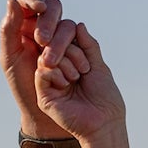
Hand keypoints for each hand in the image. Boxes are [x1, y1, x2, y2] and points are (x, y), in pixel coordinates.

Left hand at [0, 0, 67, 138]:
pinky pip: (82, 39)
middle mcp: (45, 27)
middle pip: (52, 7)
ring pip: (67, 24)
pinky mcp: (80, 48)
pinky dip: (78, 49)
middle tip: (42, 40)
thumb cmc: (24, 88)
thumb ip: (8, 30)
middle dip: (48, 21)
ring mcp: (64, 38)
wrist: (48, 115)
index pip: (29, 0)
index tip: (38, 8)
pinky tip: (72, 66)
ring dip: (60, 40)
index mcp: (25, 25)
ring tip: (51, 63)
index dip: (33, 0)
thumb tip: (12, 1)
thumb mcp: (10, 60)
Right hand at [33, 9, 123, 141]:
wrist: (104, 123)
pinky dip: (57, 73)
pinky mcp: (43, 94)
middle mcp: (58, 70)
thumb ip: (88, 45)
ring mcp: (50, 81)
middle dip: (71, 51)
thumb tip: (78, 25)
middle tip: (84, 70)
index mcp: (71, 62)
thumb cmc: (105, 98)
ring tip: (77, 79)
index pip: (62, 37)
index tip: (89, 63)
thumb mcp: (99, 65)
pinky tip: (67, 85)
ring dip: (67, 63)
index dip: (72, 39)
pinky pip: (42, 71)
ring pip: (47, 55)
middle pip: (53, 42)